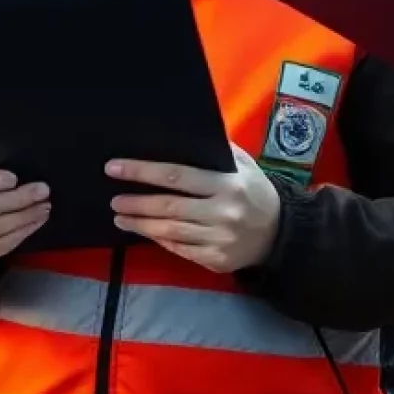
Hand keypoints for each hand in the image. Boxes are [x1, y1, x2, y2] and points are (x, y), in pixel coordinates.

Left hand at [110, 145, 280, 271]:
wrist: (280, 234)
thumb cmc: (254, 192)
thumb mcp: (243, 164)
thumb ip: (216, 150)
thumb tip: (178, 133)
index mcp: (227, 184)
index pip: (176, 175)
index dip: (142, 172)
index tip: (115, 168)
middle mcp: (223, 213)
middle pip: (169, 207)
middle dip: (136, 202)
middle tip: (113, 199)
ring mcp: (219, 240)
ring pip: (170, 232)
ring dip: (141, 224)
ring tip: (120, 217)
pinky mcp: (216, 260)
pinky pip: (180, 250)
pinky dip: (160, 240)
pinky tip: (145, 231)